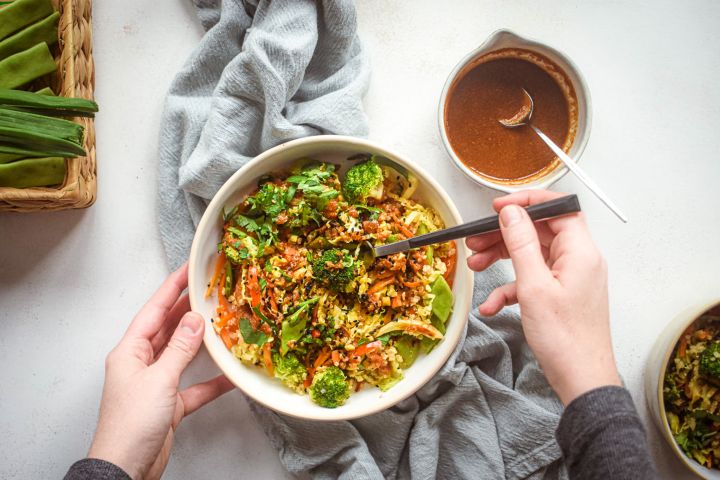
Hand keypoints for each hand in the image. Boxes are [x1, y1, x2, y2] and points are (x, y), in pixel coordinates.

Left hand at [88, 264, 233, 478]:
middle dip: (187, 308)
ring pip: (181, 354)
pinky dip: (212, 380)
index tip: (189, 268)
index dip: (172, 287)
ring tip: (220, 320)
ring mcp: (156, 384)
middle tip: (209, 289)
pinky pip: (194, 385)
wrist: (126, 468)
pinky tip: (230, 374)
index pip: (154, 310)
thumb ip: (180, 349)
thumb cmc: (131, 424)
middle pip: (167, 328)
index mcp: (130, 352)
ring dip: (200, 340)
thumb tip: (195, 320)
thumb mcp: (159, 381)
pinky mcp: (169, 405)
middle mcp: (141, 363)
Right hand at [466, 190, 620, 404]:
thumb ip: (521, 244)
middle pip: (539, 232)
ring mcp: (570, 278)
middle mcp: (579, 260)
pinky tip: (492, 304)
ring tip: (475, 265)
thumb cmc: (565, 339)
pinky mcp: (562, 295)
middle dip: (504, 235)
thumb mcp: (534, 287)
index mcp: (580, 252)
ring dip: (502, 259)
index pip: (558, 208)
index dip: (527, 202)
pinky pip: (532, 281)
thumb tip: (512, 212)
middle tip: (476, 240)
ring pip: (532, 256)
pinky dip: (510, 288)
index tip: (499, 207)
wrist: (582, 380)